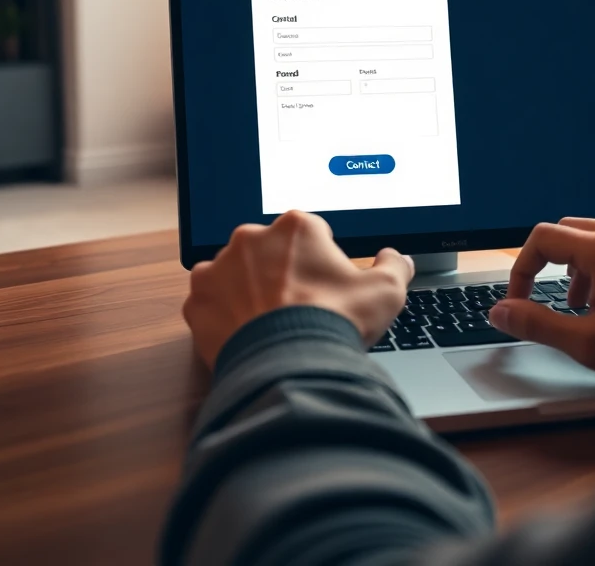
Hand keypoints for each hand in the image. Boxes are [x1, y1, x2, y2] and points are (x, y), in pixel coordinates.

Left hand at [183, 210, 413, 368]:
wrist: (289, 367)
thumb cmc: (334, 323)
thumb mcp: (385, 292)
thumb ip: (394, 266)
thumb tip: (396, 258)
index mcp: (297, 227)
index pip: (311, 234)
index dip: (321, 260)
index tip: (325, 285)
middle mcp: (252, 237)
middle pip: (270, 250)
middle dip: (282, 272)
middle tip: (299, 306)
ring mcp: (219, 267)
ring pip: (237, 273)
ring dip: (250, 290)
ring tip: (271, 322)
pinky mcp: (198, 299)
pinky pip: (211, 301)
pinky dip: (225, 313)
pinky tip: (246, 332)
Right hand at [489, 219, 594, 384]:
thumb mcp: (594, 344)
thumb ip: (540, 325)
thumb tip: (502, 313)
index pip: (541, 240)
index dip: (520, 271)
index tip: (519, 301)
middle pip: (569, 232)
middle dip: (550, 267)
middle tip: (550, 303)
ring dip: (583, 271)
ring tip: (589, 311)